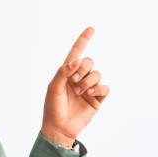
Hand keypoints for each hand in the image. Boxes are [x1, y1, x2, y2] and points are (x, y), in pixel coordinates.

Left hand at [41, 27, 109, 146]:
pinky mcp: (97, 99)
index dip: (83, 40)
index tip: (91, 28)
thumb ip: (63, 72)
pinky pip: (104, 87)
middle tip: (74, 81)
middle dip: (83, 69)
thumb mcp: (53, 88)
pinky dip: (98, 89)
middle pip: (89, 62)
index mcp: (66, 73)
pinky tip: (90, 95)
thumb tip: (76, 61)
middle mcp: (79, 78)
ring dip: (88, 81)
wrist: (59, 128)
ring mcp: (89, 88)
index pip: (76, 53)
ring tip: (80, 92)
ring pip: (97, 74)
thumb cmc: (53, 107)